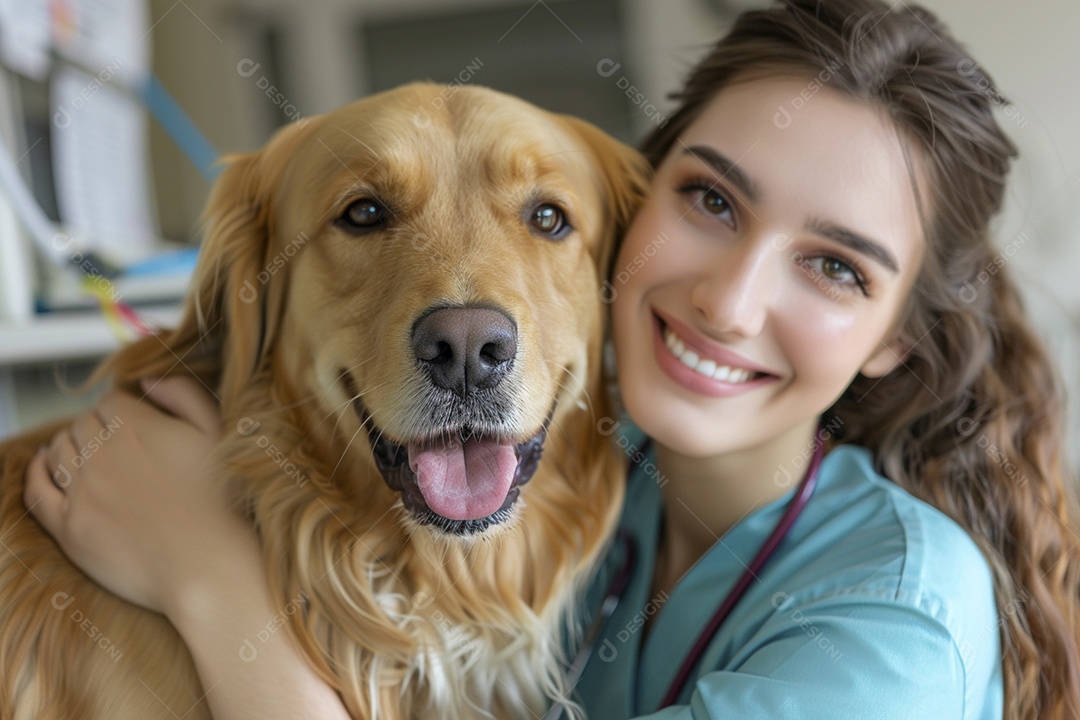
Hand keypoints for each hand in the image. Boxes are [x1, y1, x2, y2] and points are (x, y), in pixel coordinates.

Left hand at [23, 375, 255, 617]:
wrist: (208, 564)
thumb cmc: (221, 500)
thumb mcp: (217, 433)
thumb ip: (183, 395)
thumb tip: (147, 380)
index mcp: (137, 424)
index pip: (111, 399)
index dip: (124, 408)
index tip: (135, 423)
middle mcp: (102, 452)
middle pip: (82, 423)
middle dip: (96, 427)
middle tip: (116, 444)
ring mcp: (82, 490)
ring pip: (58, 450)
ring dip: (69, 446)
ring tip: (86, 455)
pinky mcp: (70, 527)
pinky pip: (37, 491)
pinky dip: (37, 473)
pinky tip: (45, 467)